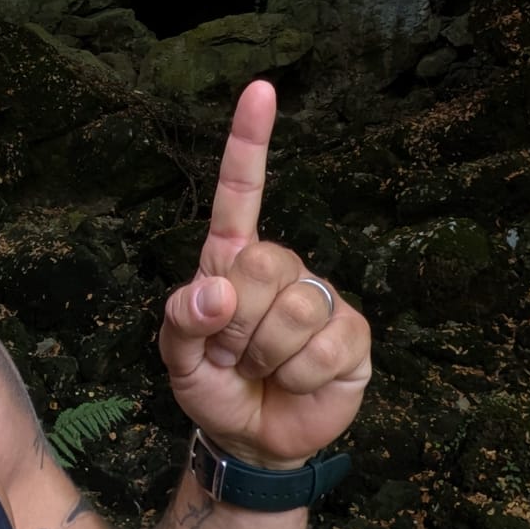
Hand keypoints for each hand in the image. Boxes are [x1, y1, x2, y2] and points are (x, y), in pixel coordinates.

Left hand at [159, 81, 371, 468]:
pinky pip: (324, 345)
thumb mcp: (176, 357)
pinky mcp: (352, 334)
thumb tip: (216, 292)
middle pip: (262, 264)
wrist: (251, 438)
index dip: (250, 141)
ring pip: (294, 309)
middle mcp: (280, 266)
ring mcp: (321, 297)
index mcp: (233, 258)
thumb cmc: (213, 383)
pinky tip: (296, 380)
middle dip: (237, 323)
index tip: (260, 89)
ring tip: (262, 368)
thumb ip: (181, 320)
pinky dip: (299, 374)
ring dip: (266, 354)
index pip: (241, 192)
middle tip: (232, 352)